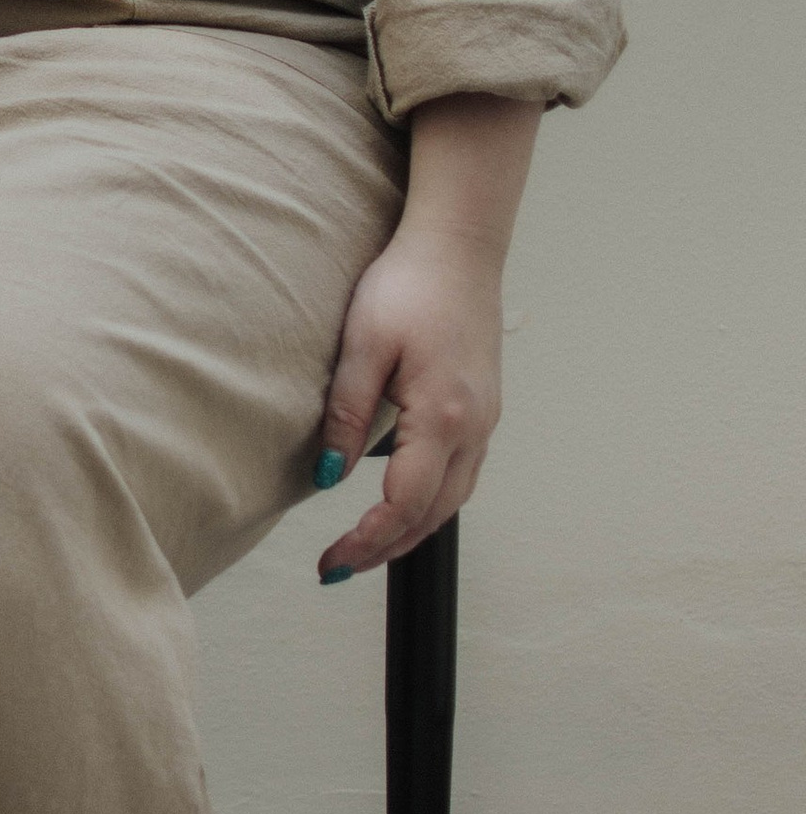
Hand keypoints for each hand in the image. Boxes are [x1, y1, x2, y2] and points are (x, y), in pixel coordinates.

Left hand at [313, 225, 504, 582]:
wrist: (458, 246)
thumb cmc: (407, 285)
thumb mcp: (362, 345)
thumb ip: (346, 415)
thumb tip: (328, 477)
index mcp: (443, 417)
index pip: (405, 503)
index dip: (368, 540)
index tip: (332, 562)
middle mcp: (474, 428)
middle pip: (434, 514)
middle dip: (387, 548)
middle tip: (339, 568)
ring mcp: (485, 420)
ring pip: (453, 499)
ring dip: (411, 529)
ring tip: (366, 547)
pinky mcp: (483, 409)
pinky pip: (461, 474)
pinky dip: (430, 501)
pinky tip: (403, 502)